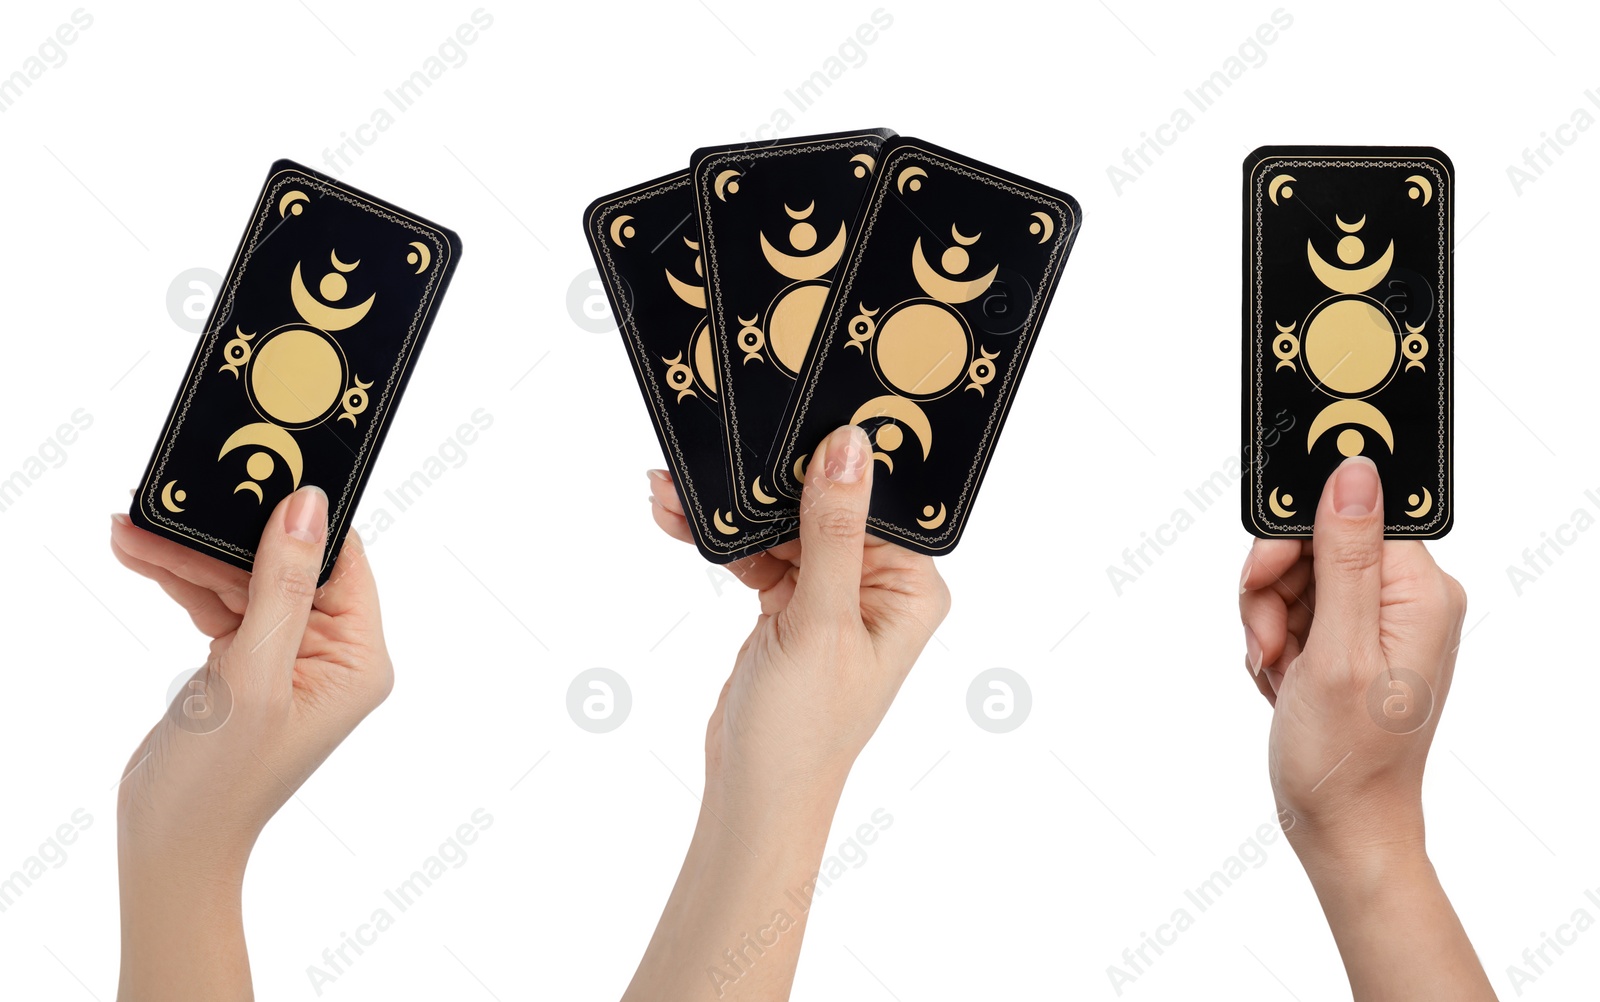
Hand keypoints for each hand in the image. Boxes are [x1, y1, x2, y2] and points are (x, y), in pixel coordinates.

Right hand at [111, 486, 392, 1000]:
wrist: (169, 844)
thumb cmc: (223, 780)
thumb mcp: (255, 674)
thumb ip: (281, 587)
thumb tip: (308, 507)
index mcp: (359, 658)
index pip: (342, 561)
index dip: (302, 515)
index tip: (261, 467)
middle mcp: (331, 653)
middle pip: (286, 564)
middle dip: (227, 534)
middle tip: (178, 498)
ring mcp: (286, 656)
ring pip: (244, 579)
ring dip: (191, 555)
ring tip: (137, 524)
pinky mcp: (245, 660)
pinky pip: (218, 603)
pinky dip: (181, 581)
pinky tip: (139, 553)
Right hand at [648, 424, 949, 800]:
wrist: (754, 795)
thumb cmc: (805, 729)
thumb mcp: (821, 622)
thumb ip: (832, 531)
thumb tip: (849, 447)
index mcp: (912, 589)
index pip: (878, 500)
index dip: (833, 458)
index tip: (789, 419)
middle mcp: (878, 586)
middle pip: (824, 505)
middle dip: (765, 483)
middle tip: (714, 452)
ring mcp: (832, 594)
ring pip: (782, 527)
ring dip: (729, 510)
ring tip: (672, 487)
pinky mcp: (790, 605)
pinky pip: (756, 554)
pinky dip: (719, 540)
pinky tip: (678, 516)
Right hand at [1240, 456, 1463, 852]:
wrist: (1342, 827)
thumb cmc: (1345, 756)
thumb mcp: (1338, 651)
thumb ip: (1346, 557)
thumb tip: (1354, 470)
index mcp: (1420, 592)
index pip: (1347, 513)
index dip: (1292, 541)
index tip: (1262, 579)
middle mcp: (1408, 599)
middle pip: (1315, 544)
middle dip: (1272, 591)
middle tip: (1268, 641)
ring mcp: (1380, 620)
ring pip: (1295, 578)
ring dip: (1267, 621)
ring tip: (1274, 669)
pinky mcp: (1353, 640)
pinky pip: (1296, 610)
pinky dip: (1274, 640)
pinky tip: (1280, 678)